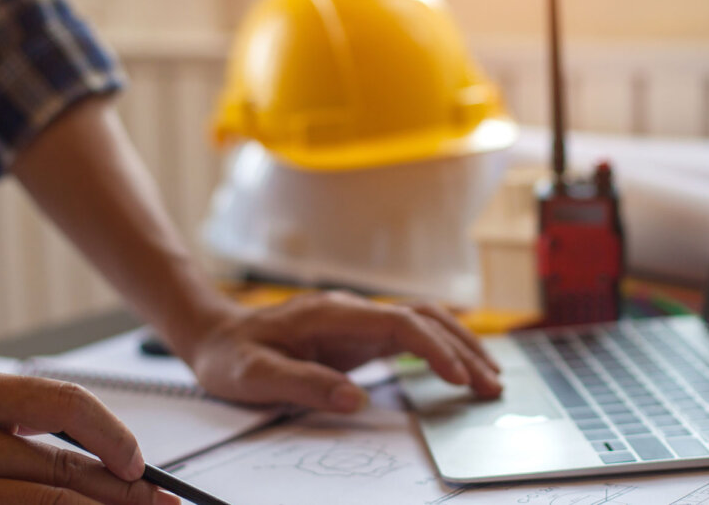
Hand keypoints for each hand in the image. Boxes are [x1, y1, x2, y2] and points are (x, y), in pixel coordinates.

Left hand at [185, 291, 503, 412]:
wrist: (216, 335)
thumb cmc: (231, 355)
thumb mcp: (255, 376)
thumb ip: (303, 383)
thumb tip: (355, 398)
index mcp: (331, 313)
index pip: (398, 323)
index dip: (434, 348)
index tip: (458, 377)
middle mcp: (352, 310)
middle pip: (423, 318)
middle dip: (463, 349)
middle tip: (492, 385)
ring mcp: (358, 320)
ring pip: (423, 322)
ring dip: (460, 346)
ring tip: (490, 378)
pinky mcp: (359, 334)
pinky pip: (411, 336)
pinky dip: (442, 349)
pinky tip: (460, 369)